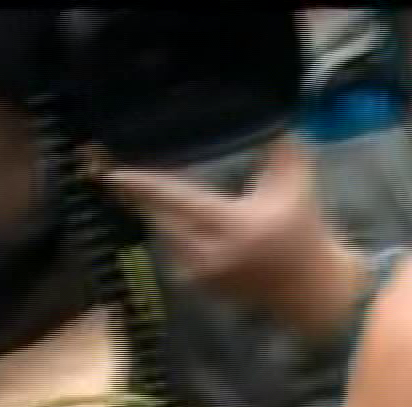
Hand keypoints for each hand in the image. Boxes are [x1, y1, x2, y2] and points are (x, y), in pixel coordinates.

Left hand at [99, 135, 368, 339]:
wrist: (312, 292)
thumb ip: (279, 147)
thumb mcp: (296, 185)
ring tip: (124, 184)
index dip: (141, 184)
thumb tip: (266, 108)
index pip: (176, 199)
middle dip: (133, 192)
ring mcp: (201, 274)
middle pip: (156, 216)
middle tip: (99, 163)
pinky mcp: (198, 286)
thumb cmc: (305, 234)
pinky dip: (163, 227)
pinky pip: (170, 247)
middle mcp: (209, 254)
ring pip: (161, 232)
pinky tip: (156, 212)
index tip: (108, 170)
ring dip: (148, 209)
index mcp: (232, 226)